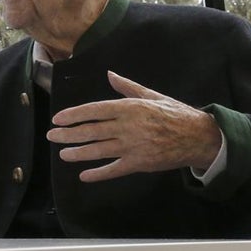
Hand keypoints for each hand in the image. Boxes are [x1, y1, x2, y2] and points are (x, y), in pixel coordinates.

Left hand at [46, 71, 222, 181]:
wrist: (199, 137)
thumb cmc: (174, 113)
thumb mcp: (151, 95)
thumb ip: (127, 87)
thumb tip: (109, 74)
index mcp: (130, 108)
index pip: (94, 110)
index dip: (74, 115)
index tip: (58, 118)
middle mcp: (128, 127)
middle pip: (92, 131)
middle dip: (68, 134)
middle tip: (51, 136)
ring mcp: (133, 146)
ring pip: (99, 151)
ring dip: (78, 153)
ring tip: (62, 154)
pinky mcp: (140, 163)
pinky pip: (115, 169)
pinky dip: (99, 174)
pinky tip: (84, 176)